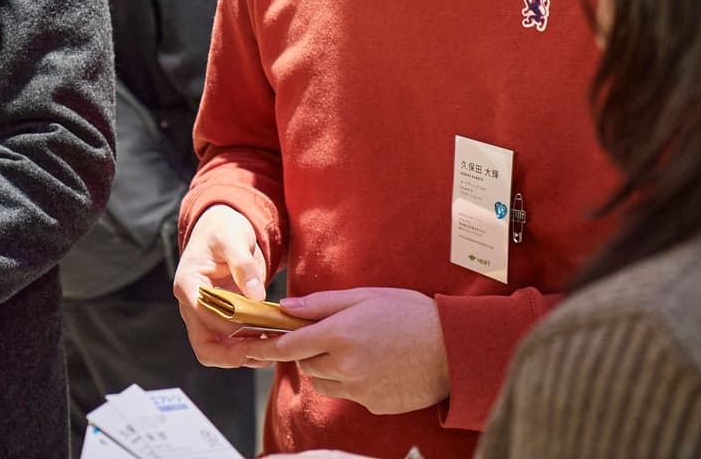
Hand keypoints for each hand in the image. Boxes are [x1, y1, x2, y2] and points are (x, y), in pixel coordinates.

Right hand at [173, 204, 269, 368]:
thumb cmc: (224, 231)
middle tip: (266, 350)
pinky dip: (247, 350)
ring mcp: (201, 317)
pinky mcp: (215, 322)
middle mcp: (190, 305)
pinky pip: (227, 347)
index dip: (231, 324)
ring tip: (273, 348)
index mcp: (188, 283)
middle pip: (204, 347)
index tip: (259, 324)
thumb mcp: (234, 239)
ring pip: (215, 353)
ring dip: (243, 356)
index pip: (204, 314)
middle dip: (235, 355)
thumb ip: (243, 265)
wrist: (221, 231)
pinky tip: (269, 342)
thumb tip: (256, 294)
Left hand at [242, 288, 449, 415]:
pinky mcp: (374, 404)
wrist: (454, 348)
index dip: (264, 346)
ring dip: (324, 367)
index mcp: (339, 335)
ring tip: (352, 348)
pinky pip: (348, 394)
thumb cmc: (410, 313)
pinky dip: (350, 381)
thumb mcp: (363, 296)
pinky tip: (373, 364)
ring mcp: (360, 389)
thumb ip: (321, 304)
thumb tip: (286, 307)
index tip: (246, 347)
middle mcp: (346, 366)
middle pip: (304, 364)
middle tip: (328, 334)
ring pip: (323, 381)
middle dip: (306, 350)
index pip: (288, 345)